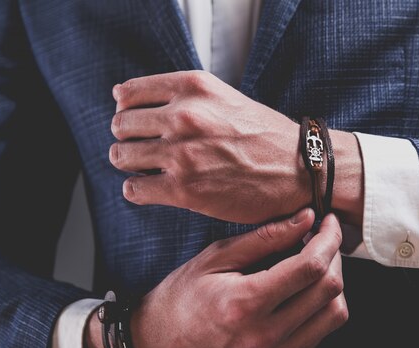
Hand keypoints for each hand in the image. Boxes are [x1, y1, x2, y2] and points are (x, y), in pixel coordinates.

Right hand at [86, 209, 347, 347]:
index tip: (327, 222)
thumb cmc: (183, 296)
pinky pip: (322, 332)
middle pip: (328, 290)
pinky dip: (324, 305)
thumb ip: (265, 237)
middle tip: (321, 238)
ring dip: (334, 282)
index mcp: (245, 303)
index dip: (327, 238)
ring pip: (335, 314)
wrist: (162, 345)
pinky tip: (306, 288)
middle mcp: (265, 335)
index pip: (309, 267)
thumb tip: (305, 218)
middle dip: (334, 256)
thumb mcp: (217, 256)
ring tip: (315, 263)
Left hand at [108, 70, 362, 224]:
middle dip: (129, 138)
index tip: (137, 121)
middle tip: (144, 149)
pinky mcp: (184, 189)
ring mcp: (181, 153)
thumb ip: (185, 97)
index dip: (128, 109)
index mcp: (193, 87)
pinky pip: (133, 188)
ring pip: (121, 155)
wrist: (298, 170)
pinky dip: (138, 190)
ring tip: (148, 169)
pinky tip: (154, 189)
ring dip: (131, 164)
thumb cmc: (265, 136)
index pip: (128, 92)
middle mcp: (184, 115)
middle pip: (120, 125)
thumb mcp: (225, 97)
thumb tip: (137, 102)